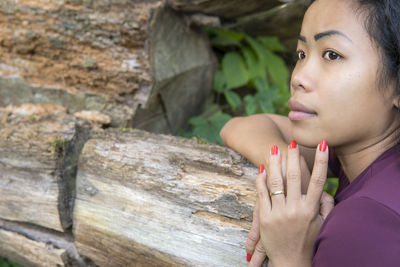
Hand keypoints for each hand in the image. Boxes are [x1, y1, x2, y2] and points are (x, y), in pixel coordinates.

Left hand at [255, 141, 333, 266]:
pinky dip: (261, 179)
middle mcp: (295, 210)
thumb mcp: (322, 225)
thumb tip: (324, 188)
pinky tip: (262, 168)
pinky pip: (262, 193)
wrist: (291, 262)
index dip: (320, 161)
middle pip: (294, 177)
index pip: (317, 180)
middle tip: (292, 142)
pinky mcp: (265, 218)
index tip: (323, 144)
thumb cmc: (309, 241)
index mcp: (311, 210)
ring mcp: (279, 213)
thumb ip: (326, 205)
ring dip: (275, 163)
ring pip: (276, 182)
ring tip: (274, 149)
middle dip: (293, 157)